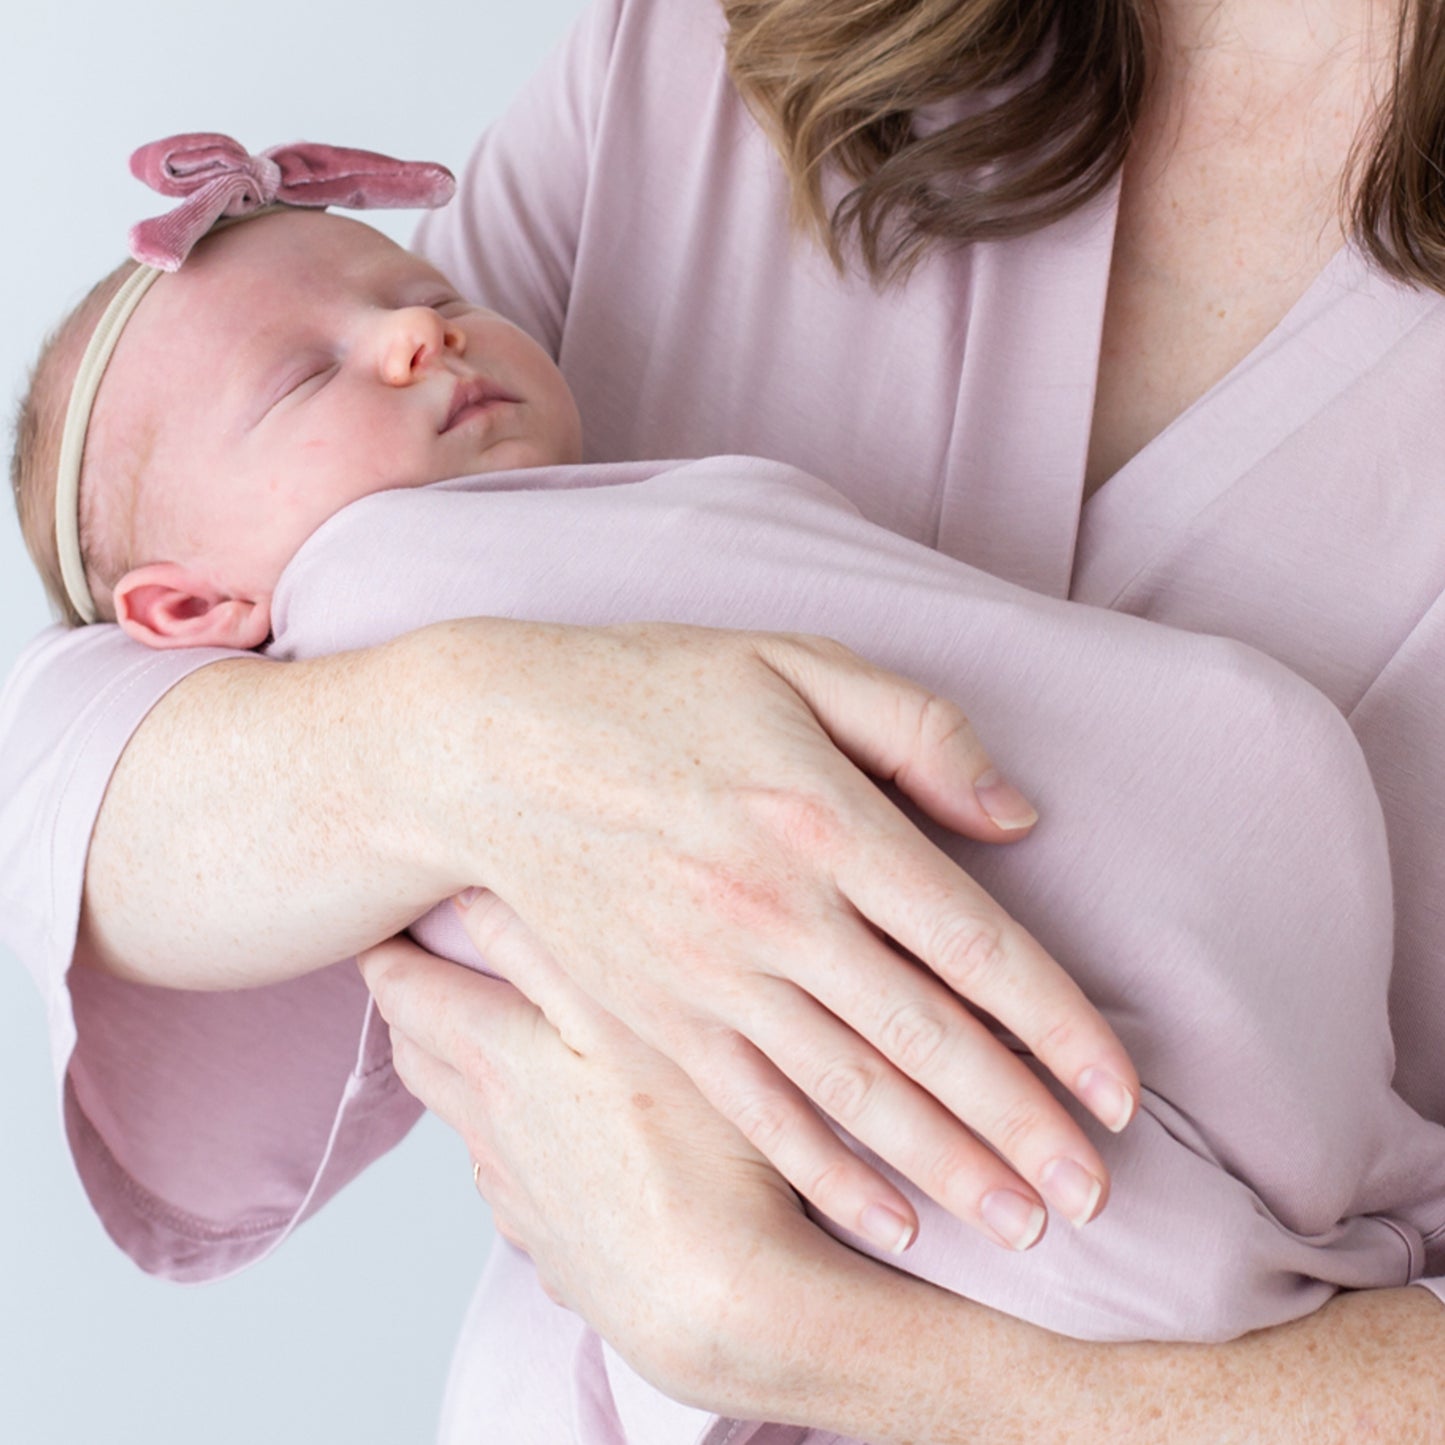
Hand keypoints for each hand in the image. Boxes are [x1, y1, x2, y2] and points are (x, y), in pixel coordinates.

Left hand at [358, 928, 821, 1406]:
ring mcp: (520, 1197)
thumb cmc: (688, 1148)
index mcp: (495, 1063)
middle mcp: (490, 1131)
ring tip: (479, 1040)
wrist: (715, 1302)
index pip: (406, 992)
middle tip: (416, 963)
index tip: (377, 916)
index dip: (383, 948)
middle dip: (407, 1005)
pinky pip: (509, 1183)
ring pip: (463, 1123)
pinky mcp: (557, 1246)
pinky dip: (508, 1144)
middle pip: (418, 1056)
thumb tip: (468, 885)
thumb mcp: (618, 1018)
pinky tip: (554, 1138)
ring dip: (455, 1074)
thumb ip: (539, 947)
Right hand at [406, 620, 1138, 1251]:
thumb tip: (1017, 815)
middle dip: (1023, 1125)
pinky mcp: (656, 1016)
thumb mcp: (793, 662)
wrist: (490, 749)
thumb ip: (918, 729)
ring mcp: (711, 974)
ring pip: (854, 1094)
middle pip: (927, 1040)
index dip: (1058, 1023)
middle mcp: (778, 910)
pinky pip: (757, 1112)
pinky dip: (828, 1175)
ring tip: (1023, 1225)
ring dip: (947, 1168)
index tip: (1120, 1090)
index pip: (974, 941)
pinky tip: (890, 1220)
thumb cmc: (650, 691)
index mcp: (826, 817)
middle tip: (1097, 1197)